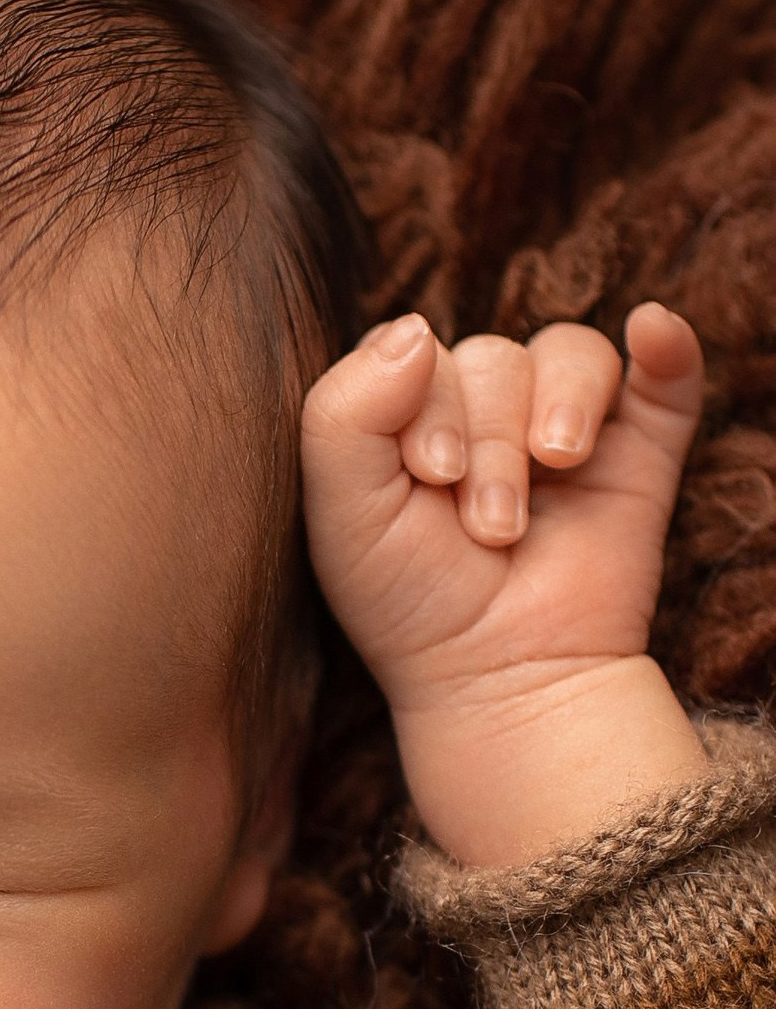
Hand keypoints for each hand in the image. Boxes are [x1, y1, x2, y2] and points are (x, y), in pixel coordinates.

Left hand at [302, 305, 710, 864]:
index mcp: (410, 417)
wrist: (504, 680)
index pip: (418, 352)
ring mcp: (566, 431)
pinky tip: (653, 330)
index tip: (429, 481)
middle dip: (489, 439)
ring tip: (555, 471)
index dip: (428, 405)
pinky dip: (665, 347)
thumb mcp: (343, 510)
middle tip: (488, 527)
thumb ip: (344, 412)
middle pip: (494, 358)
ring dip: (559, 410)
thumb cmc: (410, 603)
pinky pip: (665, 376)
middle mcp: (487, 414)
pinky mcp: (640, 454)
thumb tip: (416, 328)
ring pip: (569, 354)